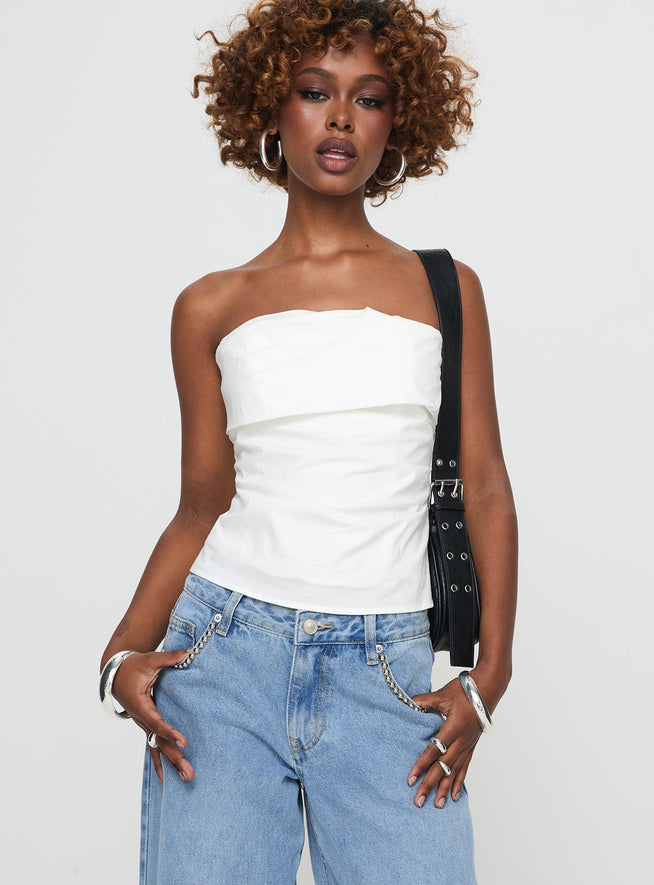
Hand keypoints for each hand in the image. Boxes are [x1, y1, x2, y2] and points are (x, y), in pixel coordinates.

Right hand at [111, 649, 194, 785]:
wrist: (116, 674)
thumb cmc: (133, 667)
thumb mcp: (150, 660)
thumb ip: (169, 657)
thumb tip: (188, 652)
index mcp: (140, 704)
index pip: (157, 721)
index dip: (170, 732)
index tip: (184, 741)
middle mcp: (141, 719)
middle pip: (158, 742)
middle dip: (175, 758)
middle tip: (189, 773)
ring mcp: (143, 725)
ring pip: (157, 749)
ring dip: (171, 765)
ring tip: (186, 779)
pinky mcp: (146, 727)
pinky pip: (153, 748)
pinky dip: (161, 763)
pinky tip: (167, 780)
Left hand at [406, 674, 483, 808]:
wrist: (487, 689)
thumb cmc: (465, 690)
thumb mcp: (442, 694)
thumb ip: (423, 701)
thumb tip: (406, 703)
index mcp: (453, 728)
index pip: (434, 751)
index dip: (421, 765)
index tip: (411, 779)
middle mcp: (462, 740)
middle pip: (443, 767)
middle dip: (430, 785)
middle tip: (418, 801)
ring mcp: (468, 745)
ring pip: (455, 771)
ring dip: (444, 788)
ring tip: (436, 805)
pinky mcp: (472, 747)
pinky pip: (465, 768)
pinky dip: (459, 782)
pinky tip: (454, 796)